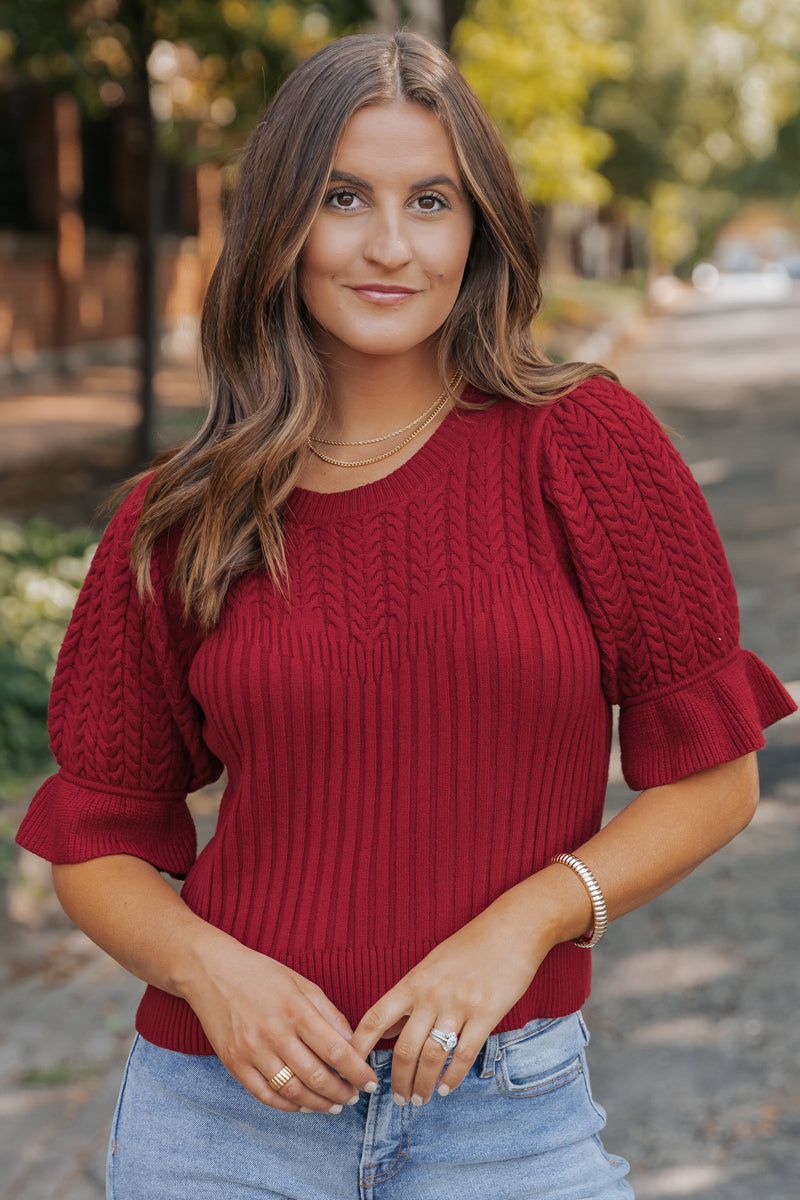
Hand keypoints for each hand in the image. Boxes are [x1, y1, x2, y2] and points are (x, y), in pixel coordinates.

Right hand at [181, 936, 377, 1111]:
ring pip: (293, 1092)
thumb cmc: (261, 974)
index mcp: (296, 1009)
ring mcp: (252, 1051)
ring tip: (334, 1105)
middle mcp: (275, 1033)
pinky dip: (288, 1106)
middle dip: (342, 1092)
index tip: (371, 1082)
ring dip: (319, 1104)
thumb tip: (351, 1043)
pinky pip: (265, 1095)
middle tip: (354, 1097)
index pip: (336, 1050)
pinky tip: (303, 1105)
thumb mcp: (300, 982)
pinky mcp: (234, 1063)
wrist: (212, 971)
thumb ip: (328, 1012)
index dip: (358, 1072)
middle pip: (317, 1077)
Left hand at [349, 895, 550, 1105]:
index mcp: (414, 981)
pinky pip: (464, 1054)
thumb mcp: (432, 964)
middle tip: (397, 1099)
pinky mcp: (487, 1014)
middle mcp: (432, 995)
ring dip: (422, 1085)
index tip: (352, 1067)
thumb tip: (388, 1029)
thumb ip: (410, 997)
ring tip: (419, 1100)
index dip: (360, 1046)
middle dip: (398, 1080)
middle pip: (405, 1049)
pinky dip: (452, 1077)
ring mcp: (459, 1005)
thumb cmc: (470, 946)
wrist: (513, 928)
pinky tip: (445, 1088)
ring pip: (432, 1057)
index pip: (376, 1017)